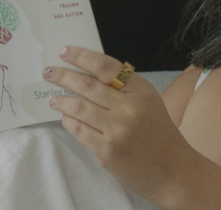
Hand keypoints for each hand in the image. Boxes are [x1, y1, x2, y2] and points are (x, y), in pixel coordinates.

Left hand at [45, 46, 198, 203]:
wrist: (172, 169)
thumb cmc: (159, 132)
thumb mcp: (149, 100)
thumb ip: (124, 87)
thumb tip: (88, 73)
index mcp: (141, 91)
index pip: (105, 67)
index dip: (81, 56)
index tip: (64, 51)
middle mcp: (129, 108)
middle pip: (87, 86)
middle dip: (63, 76)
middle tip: (49, 72)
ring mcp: (117, 131)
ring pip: (79, 108)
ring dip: (61, 100)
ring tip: (53, 98)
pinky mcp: (107, 152)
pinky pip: (79, 131)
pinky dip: (68, 121)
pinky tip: (65, 116)